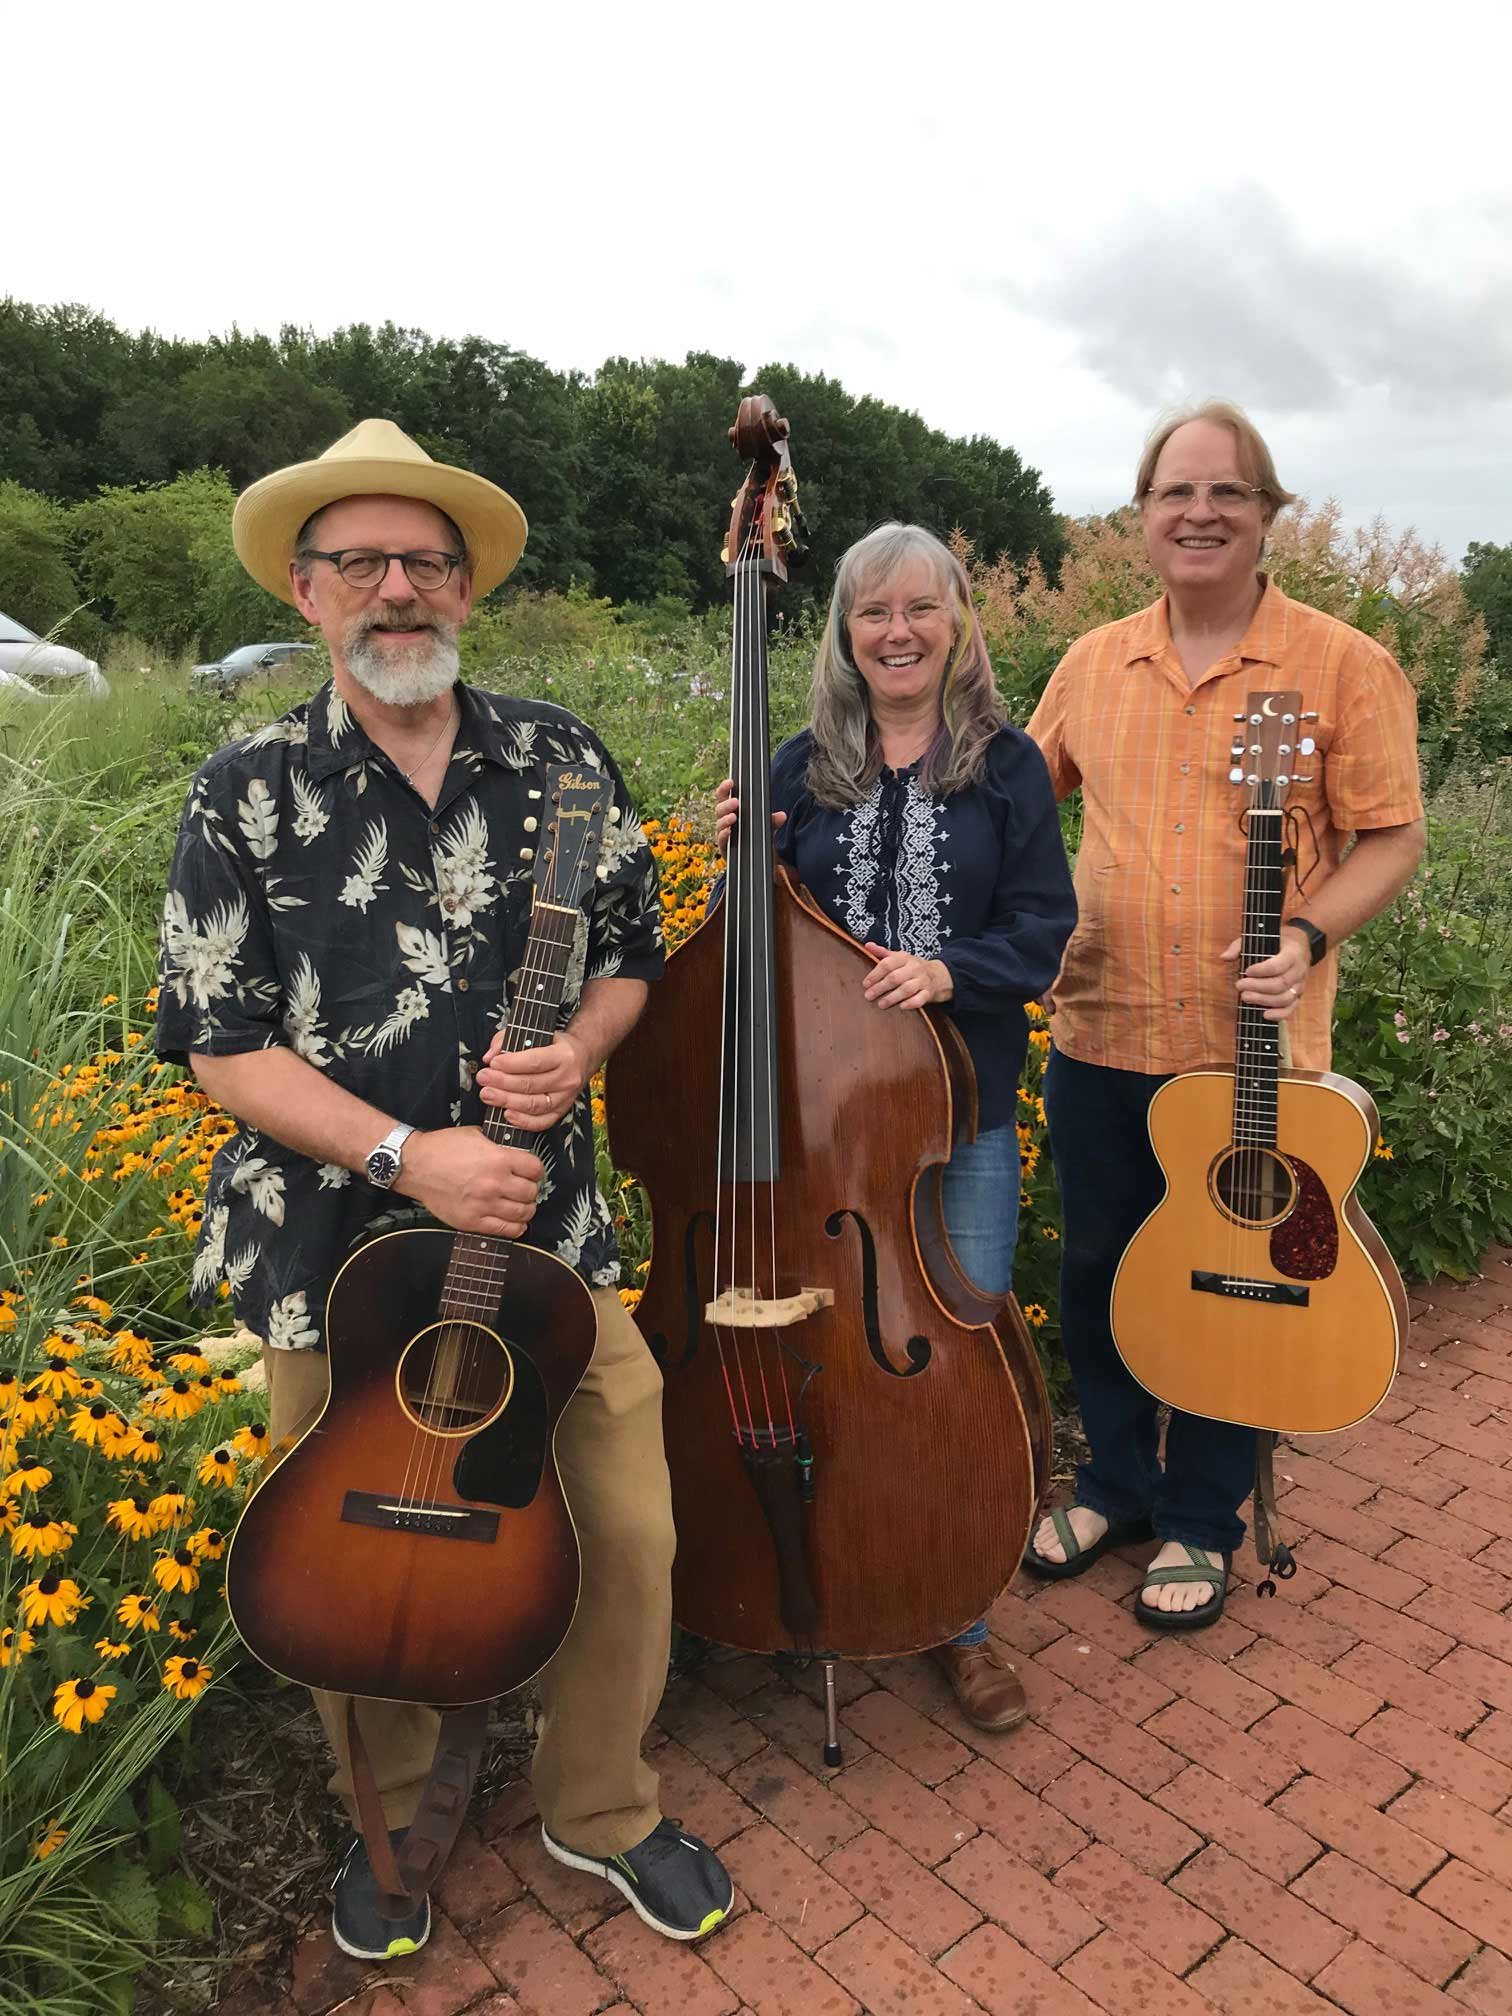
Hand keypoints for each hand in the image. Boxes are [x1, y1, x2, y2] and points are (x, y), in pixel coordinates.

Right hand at [396, 1128, 543, 1237]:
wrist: (415, 1165)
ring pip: (523, 1213)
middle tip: (523, 1188)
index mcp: (498, 1159)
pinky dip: (515, 1227)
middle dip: (530, 1190)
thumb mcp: (476, 1135)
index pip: (536, 1169)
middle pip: (532, 1193)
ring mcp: (484, 1204)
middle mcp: (495, 1183)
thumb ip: (498, 1145)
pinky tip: (513, 1220)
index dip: (535, 1170)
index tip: (531, 1172)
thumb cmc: (443, 1148)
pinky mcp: (472, 1221)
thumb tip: (516, 1153)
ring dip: (525, 1209)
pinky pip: (506, 1230)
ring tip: (519, 1205)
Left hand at [477, 1030, 589, 1130]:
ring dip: (507, 1101)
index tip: (493, 1064)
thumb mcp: (534, 1034)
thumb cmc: (553, 1046)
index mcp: (563, 1055)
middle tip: (483, 1079)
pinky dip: (523, 1121)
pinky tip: (506, 1114)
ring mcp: (565, 1098)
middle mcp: (567, 1078)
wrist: (580, 1059)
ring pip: (534, 1104)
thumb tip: (489, 1056)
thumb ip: (508, 1040)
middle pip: (531, 1085)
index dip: (511, 1064)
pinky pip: (542, 1122)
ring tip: (488, 1095)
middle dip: (502, 1083)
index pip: (535, 1061)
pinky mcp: (562, 1112)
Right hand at [714, 777, 786, 856]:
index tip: (730, 782)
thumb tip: (782, 816)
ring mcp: (723, 834)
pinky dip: (724, 835)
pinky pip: (721, 840)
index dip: (724, 788)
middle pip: (719, 809)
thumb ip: (772, 821)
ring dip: (725, 820)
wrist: (756, 859)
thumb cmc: (756, 836)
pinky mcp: (724, 847)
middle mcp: (725, 821)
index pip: (723, 797)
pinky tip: (728, 831)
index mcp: (731, 811)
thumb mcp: (766, 826)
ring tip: (733, 817)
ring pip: (719, 824)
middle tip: (736, 802)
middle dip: (726, 805)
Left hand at [861, 944, 953, 1009]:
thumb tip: (867, 945)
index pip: (888, 964)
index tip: (865, 984)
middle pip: (895, 977)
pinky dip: (911, 1003)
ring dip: (893, 997)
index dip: (875, 974)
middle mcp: (914, 968)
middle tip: (868, 996)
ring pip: (907, 989)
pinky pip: (921, 998)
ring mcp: (922, 980)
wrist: (938, 975)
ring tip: (881, 1004)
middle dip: (880, 987)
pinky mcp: (929, 993)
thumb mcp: (899, 957)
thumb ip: (882, 953)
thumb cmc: (912, 967)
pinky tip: (901, 1007)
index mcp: (904, 958)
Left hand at [1221, 925, 1312, 1021]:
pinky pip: (1291, 1008)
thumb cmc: (1275, 942)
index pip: (1279, 965)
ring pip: (1285, 998)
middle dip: (1258, 987)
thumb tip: (1224, 957)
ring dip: (1263, 1000)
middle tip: (1240, 986)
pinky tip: (1264, 1015)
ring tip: (1245, 997)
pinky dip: (1279, 1014)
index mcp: (1292, 953)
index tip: (1246, 971)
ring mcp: (1299, 984)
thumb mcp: (1259, 937)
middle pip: (1281, 984)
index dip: (1261, 970)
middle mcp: (1299, 970)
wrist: (1298, 946)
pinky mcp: (1297, 996)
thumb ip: (1240, 946)